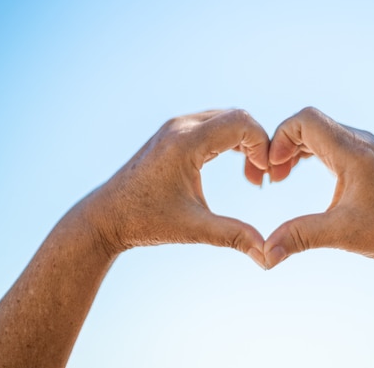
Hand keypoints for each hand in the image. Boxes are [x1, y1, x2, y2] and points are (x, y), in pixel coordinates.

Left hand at [85, 109, 268, 267]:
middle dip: (257, 144)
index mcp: (186, 142)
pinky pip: (212, 125)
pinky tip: (236, 166)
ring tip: (251, 176)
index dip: (263, 145)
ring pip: (225, 119)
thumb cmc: (145, 221)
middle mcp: (181, 126)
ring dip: (245, 142)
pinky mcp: (173, 133)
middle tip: (261, 179)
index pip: (241, 123)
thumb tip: (268, 257)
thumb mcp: (193, 229)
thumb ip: (234, 236)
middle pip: (237, 116)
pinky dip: (230, 141)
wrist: (106, 216)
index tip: (266, 175)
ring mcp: (175, 127)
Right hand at [264, 107, 373, 269]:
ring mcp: (364, 148)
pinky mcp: (366, 159)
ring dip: (294, 149)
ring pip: (318, 132)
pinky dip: (308, 153)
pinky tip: (297, 173)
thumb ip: (301, 237)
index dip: (280, 138)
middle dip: (282, 145)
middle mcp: (360, 142)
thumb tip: (266, 254)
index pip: (305, 120)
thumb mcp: (342, 234)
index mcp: (354, 152)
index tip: (271, 170)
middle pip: (309, 123)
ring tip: (279, 177)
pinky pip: (329, 143)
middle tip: (270, 177)